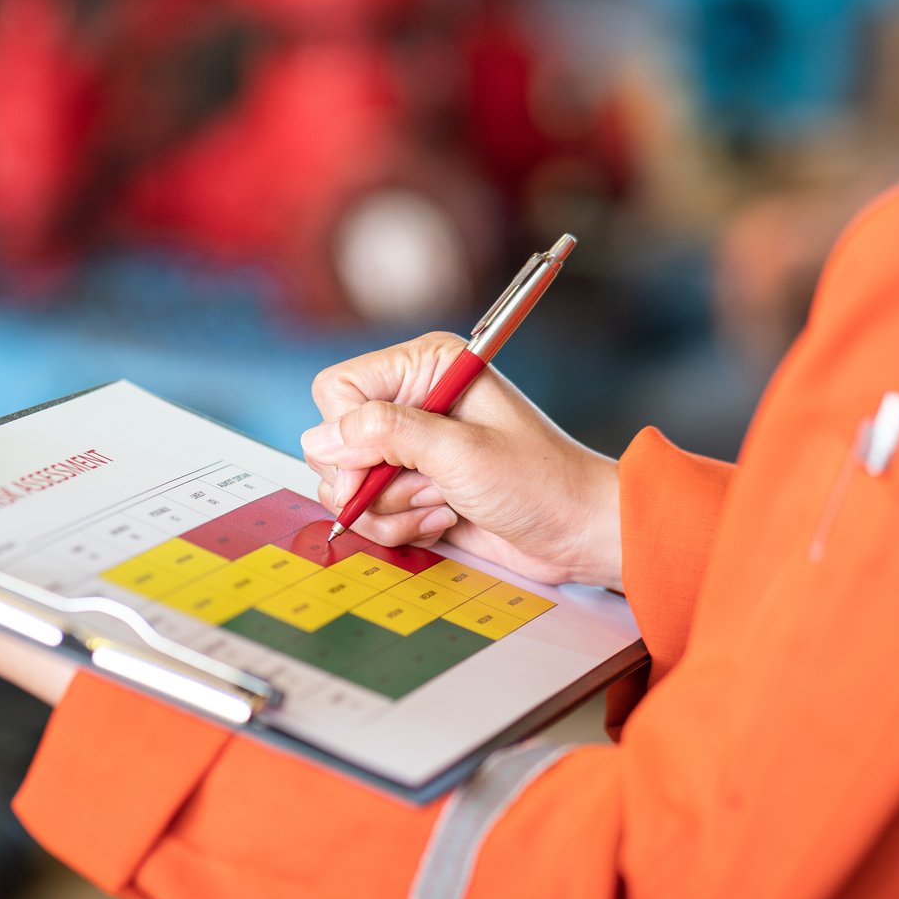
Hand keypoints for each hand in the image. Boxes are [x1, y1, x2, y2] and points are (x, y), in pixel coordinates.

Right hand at [301, 333, 622, 588]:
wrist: (576, 532)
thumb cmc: (539, 482)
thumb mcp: (459, 452)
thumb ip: (385, 435)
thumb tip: (321, 439)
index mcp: (425, 367)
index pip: (338, 390)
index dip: (346, 433)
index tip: (373, 467)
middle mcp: (412, 401)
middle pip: (334, 441)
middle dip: (370, 479)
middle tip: (427, 485)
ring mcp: (410, 448)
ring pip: (346, 483)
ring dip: (390, 508)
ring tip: (443, 503)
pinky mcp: (412, 487)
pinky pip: (369, 511)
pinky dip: (399, 526)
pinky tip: (444, 520)